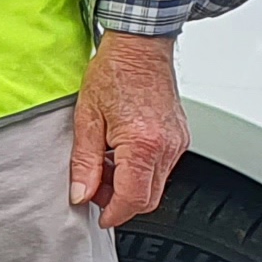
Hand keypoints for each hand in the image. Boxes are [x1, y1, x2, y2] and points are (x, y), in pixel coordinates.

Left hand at [69, 32, 186, 228]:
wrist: (140, 46)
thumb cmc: (115, 72)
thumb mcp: (87, 118)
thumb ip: (84, 162)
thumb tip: (81, 193)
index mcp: (142, 143)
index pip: (133, 199)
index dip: (113, 213)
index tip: (99, 215)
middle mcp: (166, 146)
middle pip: (148, 199)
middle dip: (120, 202)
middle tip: (95, 186)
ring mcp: (177, 142)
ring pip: (156, 185)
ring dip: (130, 185)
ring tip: (105, 162)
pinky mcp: (180, 137)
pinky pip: (162, 168)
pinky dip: (141, 170)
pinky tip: (121, 152)